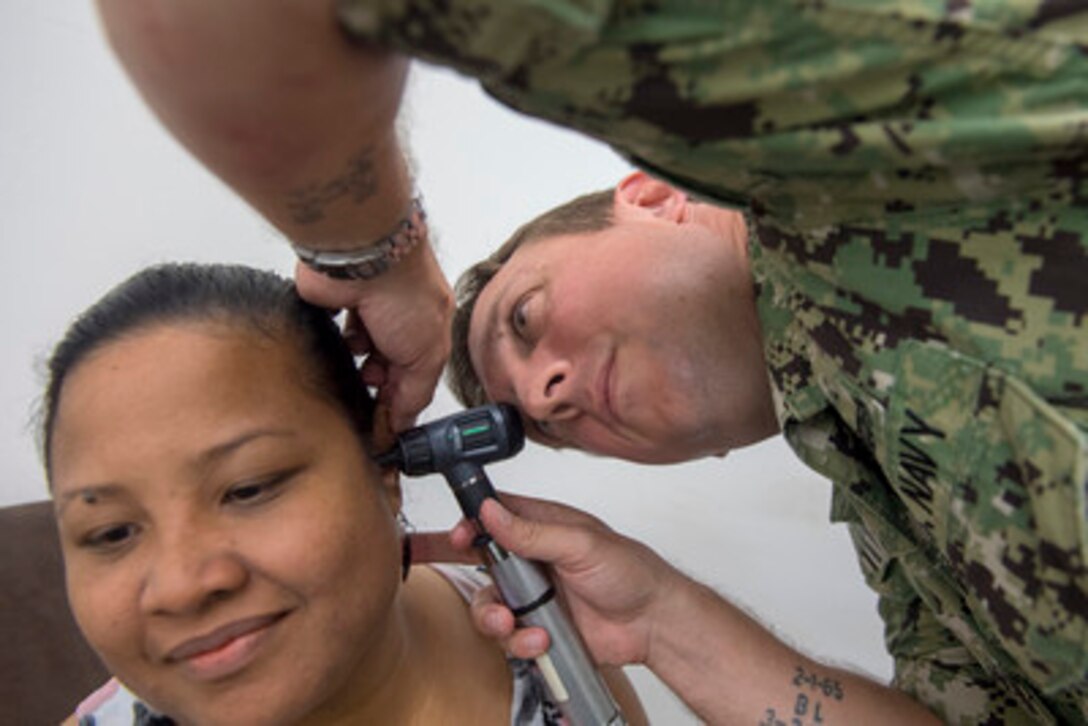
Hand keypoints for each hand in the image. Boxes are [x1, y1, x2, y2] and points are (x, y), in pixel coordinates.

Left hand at [295, 241, 452, 429]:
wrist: (362, 254)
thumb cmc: (404, 288)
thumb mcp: (427, 355)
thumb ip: (416, 392)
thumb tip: (404, 421)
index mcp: (428, 326)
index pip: (415, 374)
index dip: (402, 401)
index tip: (388, 427)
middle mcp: (398, 317)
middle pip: (384, 366)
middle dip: (377, 384)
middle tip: (371, 399)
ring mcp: (364, 310)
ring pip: (357, 353)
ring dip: (356, 363)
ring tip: (360, 359)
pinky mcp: (332, 305)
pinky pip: (329, 336)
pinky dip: (333, 343)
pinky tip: (340, 342)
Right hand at [447, 494, 683, 666]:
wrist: (652, 624)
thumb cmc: (630, 571)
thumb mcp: (581, 543)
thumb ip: (532, 530)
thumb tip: (491, 511)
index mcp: (540, 526)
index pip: (491, 515)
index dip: (465, 524)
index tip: (453, 536)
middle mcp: (530, 559)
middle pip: (476, 559)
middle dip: (454, 566)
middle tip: (433, 564)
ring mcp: (532, 595)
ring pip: (487, 604)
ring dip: (493, 616)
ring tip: (511, 622)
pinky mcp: (536, 628)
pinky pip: (508, 637)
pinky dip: (519, 641)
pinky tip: (540, 639)